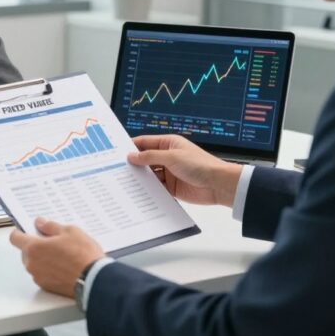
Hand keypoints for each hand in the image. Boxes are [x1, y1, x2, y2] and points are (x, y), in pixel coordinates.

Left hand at [9, 217, 103, 297]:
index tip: (28, 230)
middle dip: (35, 246)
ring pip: (34, 264)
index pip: (15, 238)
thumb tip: (40, 223)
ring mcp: (38, 277)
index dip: (21, 232)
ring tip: (62, 255)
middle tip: (52, 242)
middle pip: (25, 251)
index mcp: (33, 248)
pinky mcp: (47, 287)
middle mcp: (32, 264)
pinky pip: (42, 274)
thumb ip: (50, 226)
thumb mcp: (70, 231)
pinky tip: (64, 266)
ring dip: (42, 259)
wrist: (94, 280)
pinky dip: (49, 270)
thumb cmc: (83, 256)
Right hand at [128, 134, 242, 206]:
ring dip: (140, 178)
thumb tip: (132, 156)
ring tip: (124, 182)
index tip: (116, 153)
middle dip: (133, 164)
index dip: (131, 147)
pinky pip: (156, 188)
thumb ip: (150, 156)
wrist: (218, 185)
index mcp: (168, 144)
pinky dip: (148, 190)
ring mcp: (169, 173)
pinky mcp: (171, 187)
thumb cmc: (200, 165)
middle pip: (145, 159)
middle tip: (117, 169)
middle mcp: (167, 157)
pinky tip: (138, 192)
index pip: (145, 143)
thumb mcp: (172, 157)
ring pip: (149, 174)